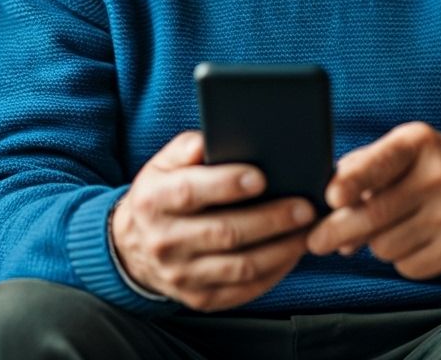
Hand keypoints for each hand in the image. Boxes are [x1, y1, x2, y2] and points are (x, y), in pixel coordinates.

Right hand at [111, 131, 315, 310]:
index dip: (226, 184)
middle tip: (304, 207)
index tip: (261, 177)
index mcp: (154, 201)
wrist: (133, 246)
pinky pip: (243, 290)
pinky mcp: (199, 299)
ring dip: (280, 249)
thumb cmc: (161, 194)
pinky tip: (292, 253)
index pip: (190, 191)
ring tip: (307, 230)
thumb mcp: (163, 163)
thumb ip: (187, 147)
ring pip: (239, 267)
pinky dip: (274, 273)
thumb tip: (209, 141)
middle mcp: (165, 241)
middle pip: (224, 232)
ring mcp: (181, 275)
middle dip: (270, 219)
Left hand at [307, 122, 440, 278]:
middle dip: (337, 230)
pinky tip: (411, 237)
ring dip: (372, 242)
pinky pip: (406, 266)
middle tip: (316, 241)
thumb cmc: (430, 164)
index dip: (353, 181)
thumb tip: (330, 208)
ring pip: (385, 246)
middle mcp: (440, 177)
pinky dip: (398, 257)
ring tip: (386, 225)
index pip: (382, 163)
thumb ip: (361, 167)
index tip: (331, 197)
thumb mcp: (401, 148)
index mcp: (419, 143)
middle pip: (375, 215)